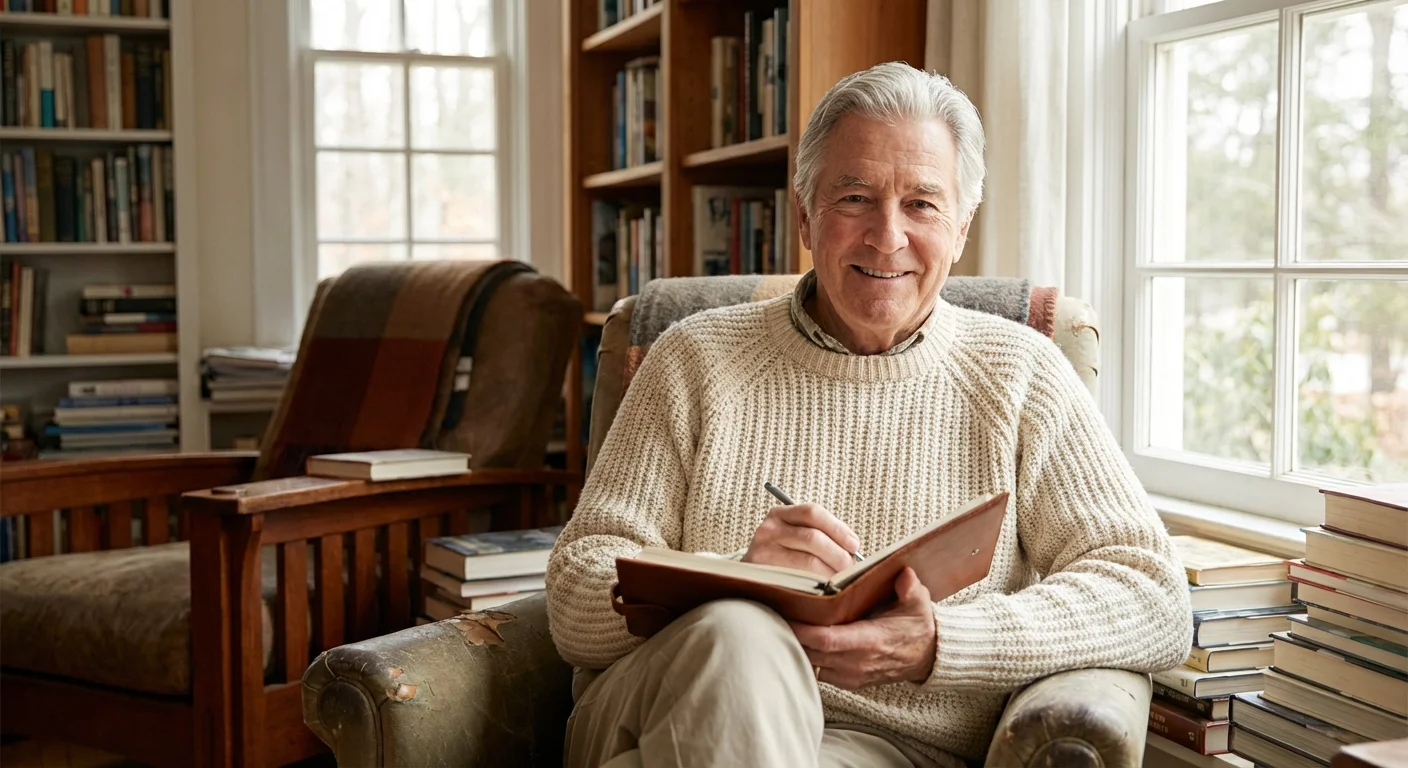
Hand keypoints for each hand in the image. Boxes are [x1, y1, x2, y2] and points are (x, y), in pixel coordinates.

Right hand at [742, 502, 859, 576]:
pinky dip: (817, 585)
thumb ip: (819, 536)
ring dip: (831, 572)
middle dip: (838, 555)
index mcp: (780, 515)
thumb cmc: (781, 557)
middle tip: (850, 568)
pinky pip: (799, 580)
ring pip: (808, 561)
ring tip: (841, 581)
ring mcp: (763, 552)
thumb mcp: (794, 538)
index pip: (813, 513)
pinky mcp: (763, 575)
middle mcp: (768, 529)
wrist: (748, 578)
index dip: (838, 528)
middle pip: (813, 538)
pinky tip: (824, 589)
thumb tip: (853, 549)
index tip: (854, 544)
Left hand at [789, 567, 936, 688]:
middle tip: (772, 612)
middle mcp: (856, 663)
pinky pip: (818, 670)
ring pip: (811, 663)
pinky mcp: (846, 680)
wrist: (926, 658)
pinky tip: (795, 637)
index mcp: (870, 642)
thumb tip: (904, 574)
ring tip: (779, 622)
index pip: (828, 640)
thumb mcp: (919, 604)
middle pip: (812, 652)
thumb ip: (910, 589)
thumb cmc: (917, 628)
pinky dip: (805, 655)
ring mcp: (850, 675)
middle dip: (791, 634)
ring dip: (795, 646)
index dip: (805, 630)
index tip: (786, 614)